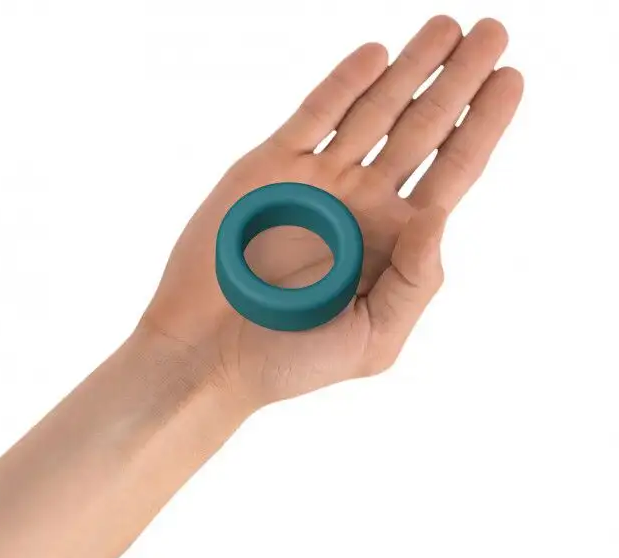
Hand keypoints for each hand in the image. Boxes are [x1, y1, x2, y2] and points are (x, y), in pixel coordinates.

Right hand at [139, 15, 522, 408]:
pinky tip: (376, 56)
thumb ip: (415, 281)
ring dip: (410, 69)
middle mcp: (361, 205)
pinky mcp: (270, 168)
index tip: (512, 81)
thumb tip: (439, 216)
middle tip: (492, 34)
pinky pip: (314, 115)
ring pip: (374, 111)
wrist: (211, 352)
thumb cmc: (292, 360)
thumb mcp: (375, 340)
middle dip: (458, 82)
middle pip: (422, 130)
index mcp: (393, 244)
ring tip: (446, 28)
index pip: (450, 174)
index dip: (482, 127)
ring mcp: (317, 182)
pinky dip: (344, 84)